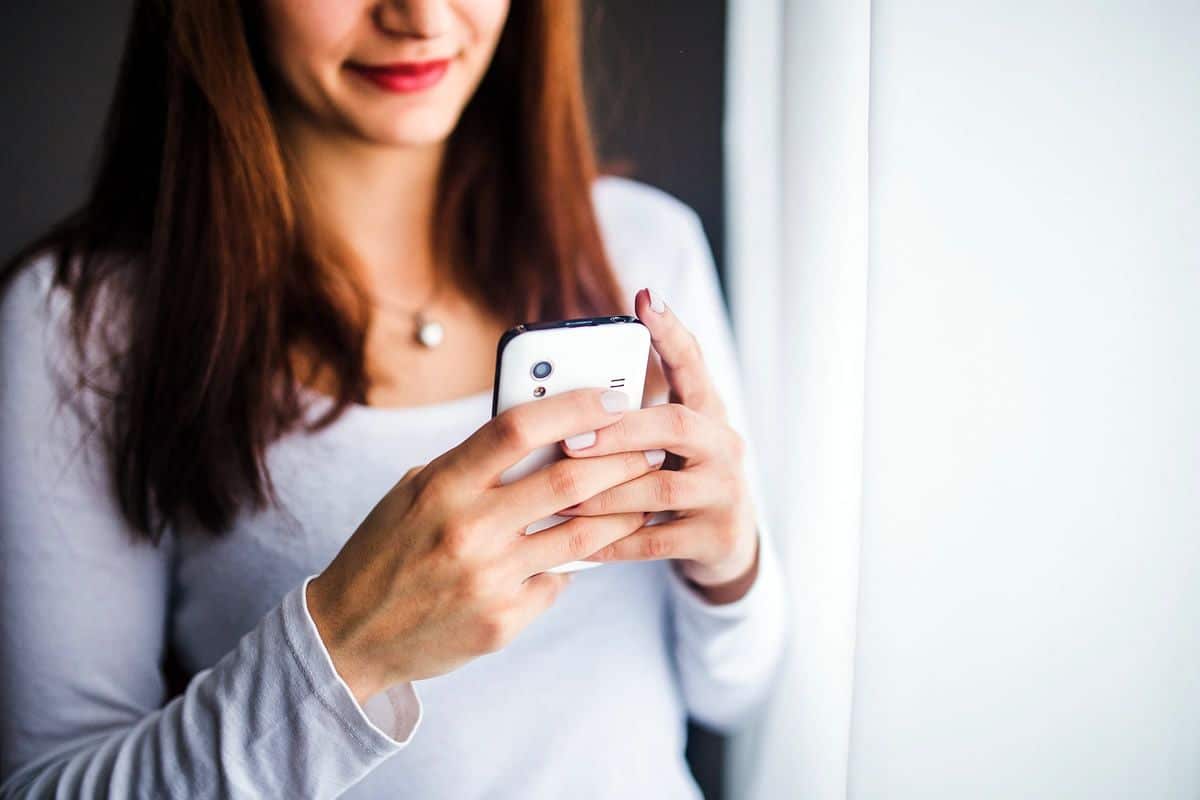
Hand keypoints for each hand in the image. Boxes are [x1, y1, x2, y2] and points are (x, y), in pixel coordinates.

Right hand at [306, 387, 664, 703]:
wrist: (350, 636)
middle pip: (567, 479)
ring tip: (644, 494)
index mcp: (441, 485)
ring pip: (581, 535)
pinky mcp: (502, 620)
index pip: (518, 428)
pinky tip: (584, 553)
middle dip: (622, 457)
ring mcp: (488, 578)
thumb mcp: (414, 492)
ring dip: (622, 511)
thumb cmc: (387, 551)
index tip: (613, 397)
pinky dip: (573, 564)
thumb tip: (543, 434)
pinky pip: (558, 581)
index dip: (573, 406)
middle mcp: (467, 528)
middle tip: (651, 445)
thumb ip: (472, 465)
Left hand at [557, 287, 760, 595]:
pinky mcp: (718, 536)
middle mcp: (725, 444)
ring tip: (560, 497)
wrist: (725, 544)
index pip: (693, 363)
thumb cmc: (675, 480)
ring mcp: (726, 491)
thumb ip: (628, 420)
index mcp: (707, 412)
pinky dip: (614, 541)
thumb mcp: (663, 444)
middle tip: (569, 440)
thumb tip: (557, 399)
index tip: (645, 298)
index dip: (671, 331)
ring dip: (606, 492)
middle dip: (619, 432)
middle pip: (676, 424)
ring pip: (661, 487)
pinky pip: (657, 540)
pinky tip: (581, 543)